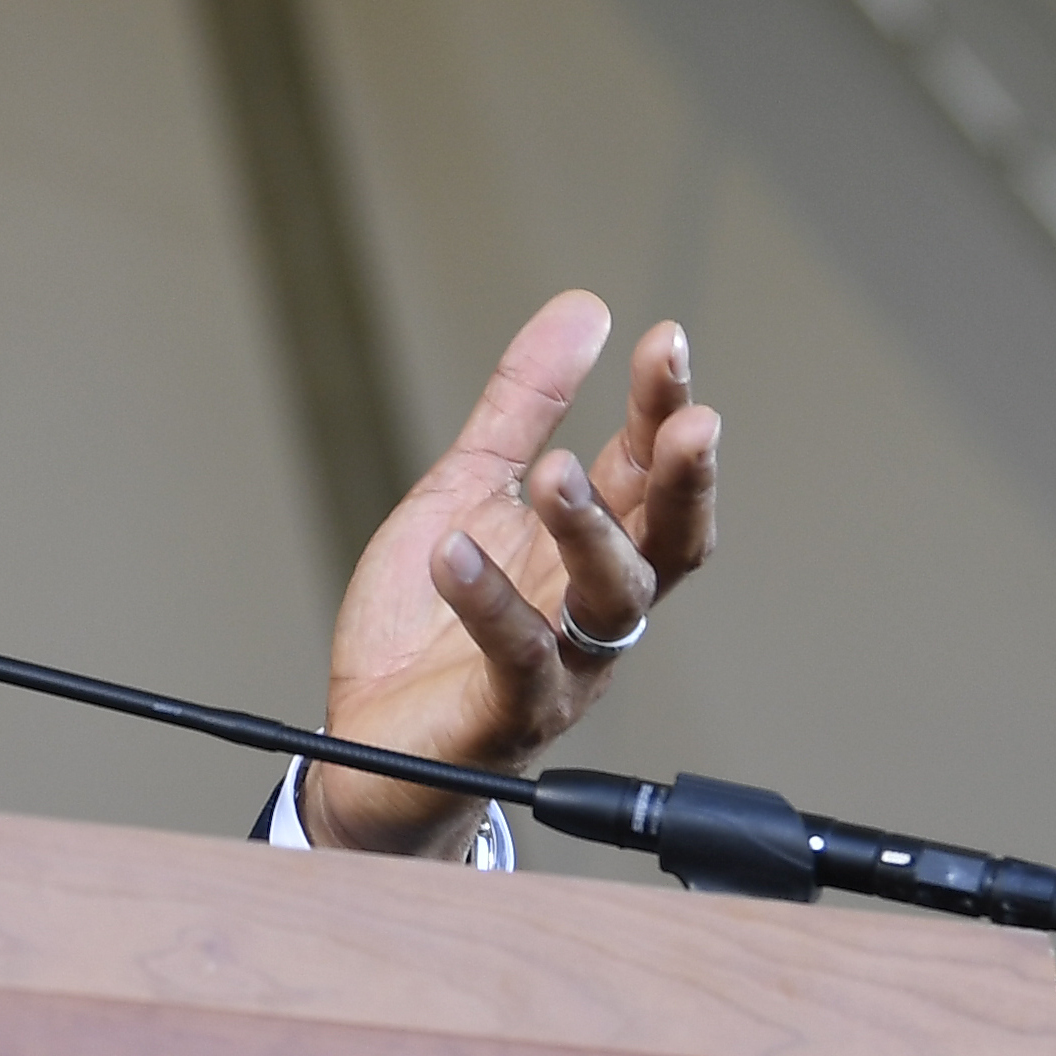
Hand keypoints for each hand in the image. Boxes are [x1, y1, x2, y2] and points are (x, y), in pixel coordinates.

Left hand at [305, 296, 717, 858]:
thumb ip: (522, 406)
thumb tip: (585, 310)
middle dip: (682, 478)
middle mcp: (593, 606)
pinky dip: (489, 601)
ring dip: (593, 532)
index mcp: (588, 546)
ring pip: (611, 599)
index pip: (646, 469)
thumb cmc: (427, 625)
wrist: (366, 746)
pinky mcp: (509, 712)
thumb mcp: (466, 488)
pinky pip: (516, 656)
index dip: (662, 408)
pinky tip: (456, 550)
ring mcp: (562, 664)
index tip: (666, 342)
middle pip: (666, 539)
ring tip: (556, 471)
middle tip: (689, 421)